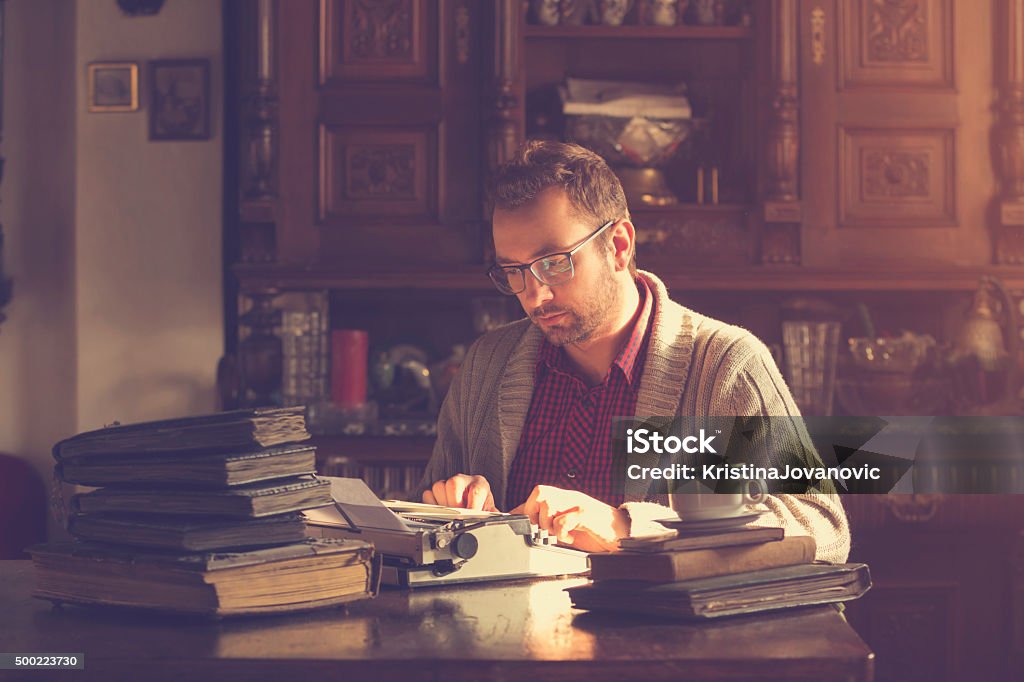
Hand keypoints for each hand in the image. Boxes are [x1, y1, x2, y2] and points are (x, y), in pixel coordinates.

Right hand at [422, 474, 495, 510]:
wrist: (473, 510)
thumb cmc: (482, 510)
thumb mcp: (491, 514)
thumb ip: (494, 516)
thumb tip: (501, 520)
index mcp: (480, 484)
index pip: (476, 489)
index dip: (473, 504)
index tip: (472, 514)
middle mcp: (464, 480)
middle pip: (453, 483)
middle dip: (455, 502)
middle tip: (458, 515)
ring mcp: (449, 484)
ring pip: (439, 487)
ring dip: (443, 503)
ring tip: (451, 513)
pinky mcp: (436, 491)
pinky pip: (428, 495)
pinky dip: (432, 505)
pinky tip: (441, 511)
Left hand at [510, 485, 628, 552]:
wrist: (624, 534)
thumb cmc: (596, 532)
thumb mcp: (568, 528)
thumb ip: (550, 526)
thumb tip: (527, 529)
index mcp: (564, 499)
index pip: (535, 496)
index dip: (522, 509)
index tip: (515, 523)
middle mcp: (570, 498)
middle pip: (539, 491)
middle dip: (533, 512)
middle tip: (541, 530)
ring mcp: (578, 503)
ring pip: (548, 502)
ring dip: (547, 523)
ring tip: (557, 535)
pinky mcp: (587, 514)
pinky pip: (564, 518)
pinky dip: (562, 532)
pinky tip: (570, 539)